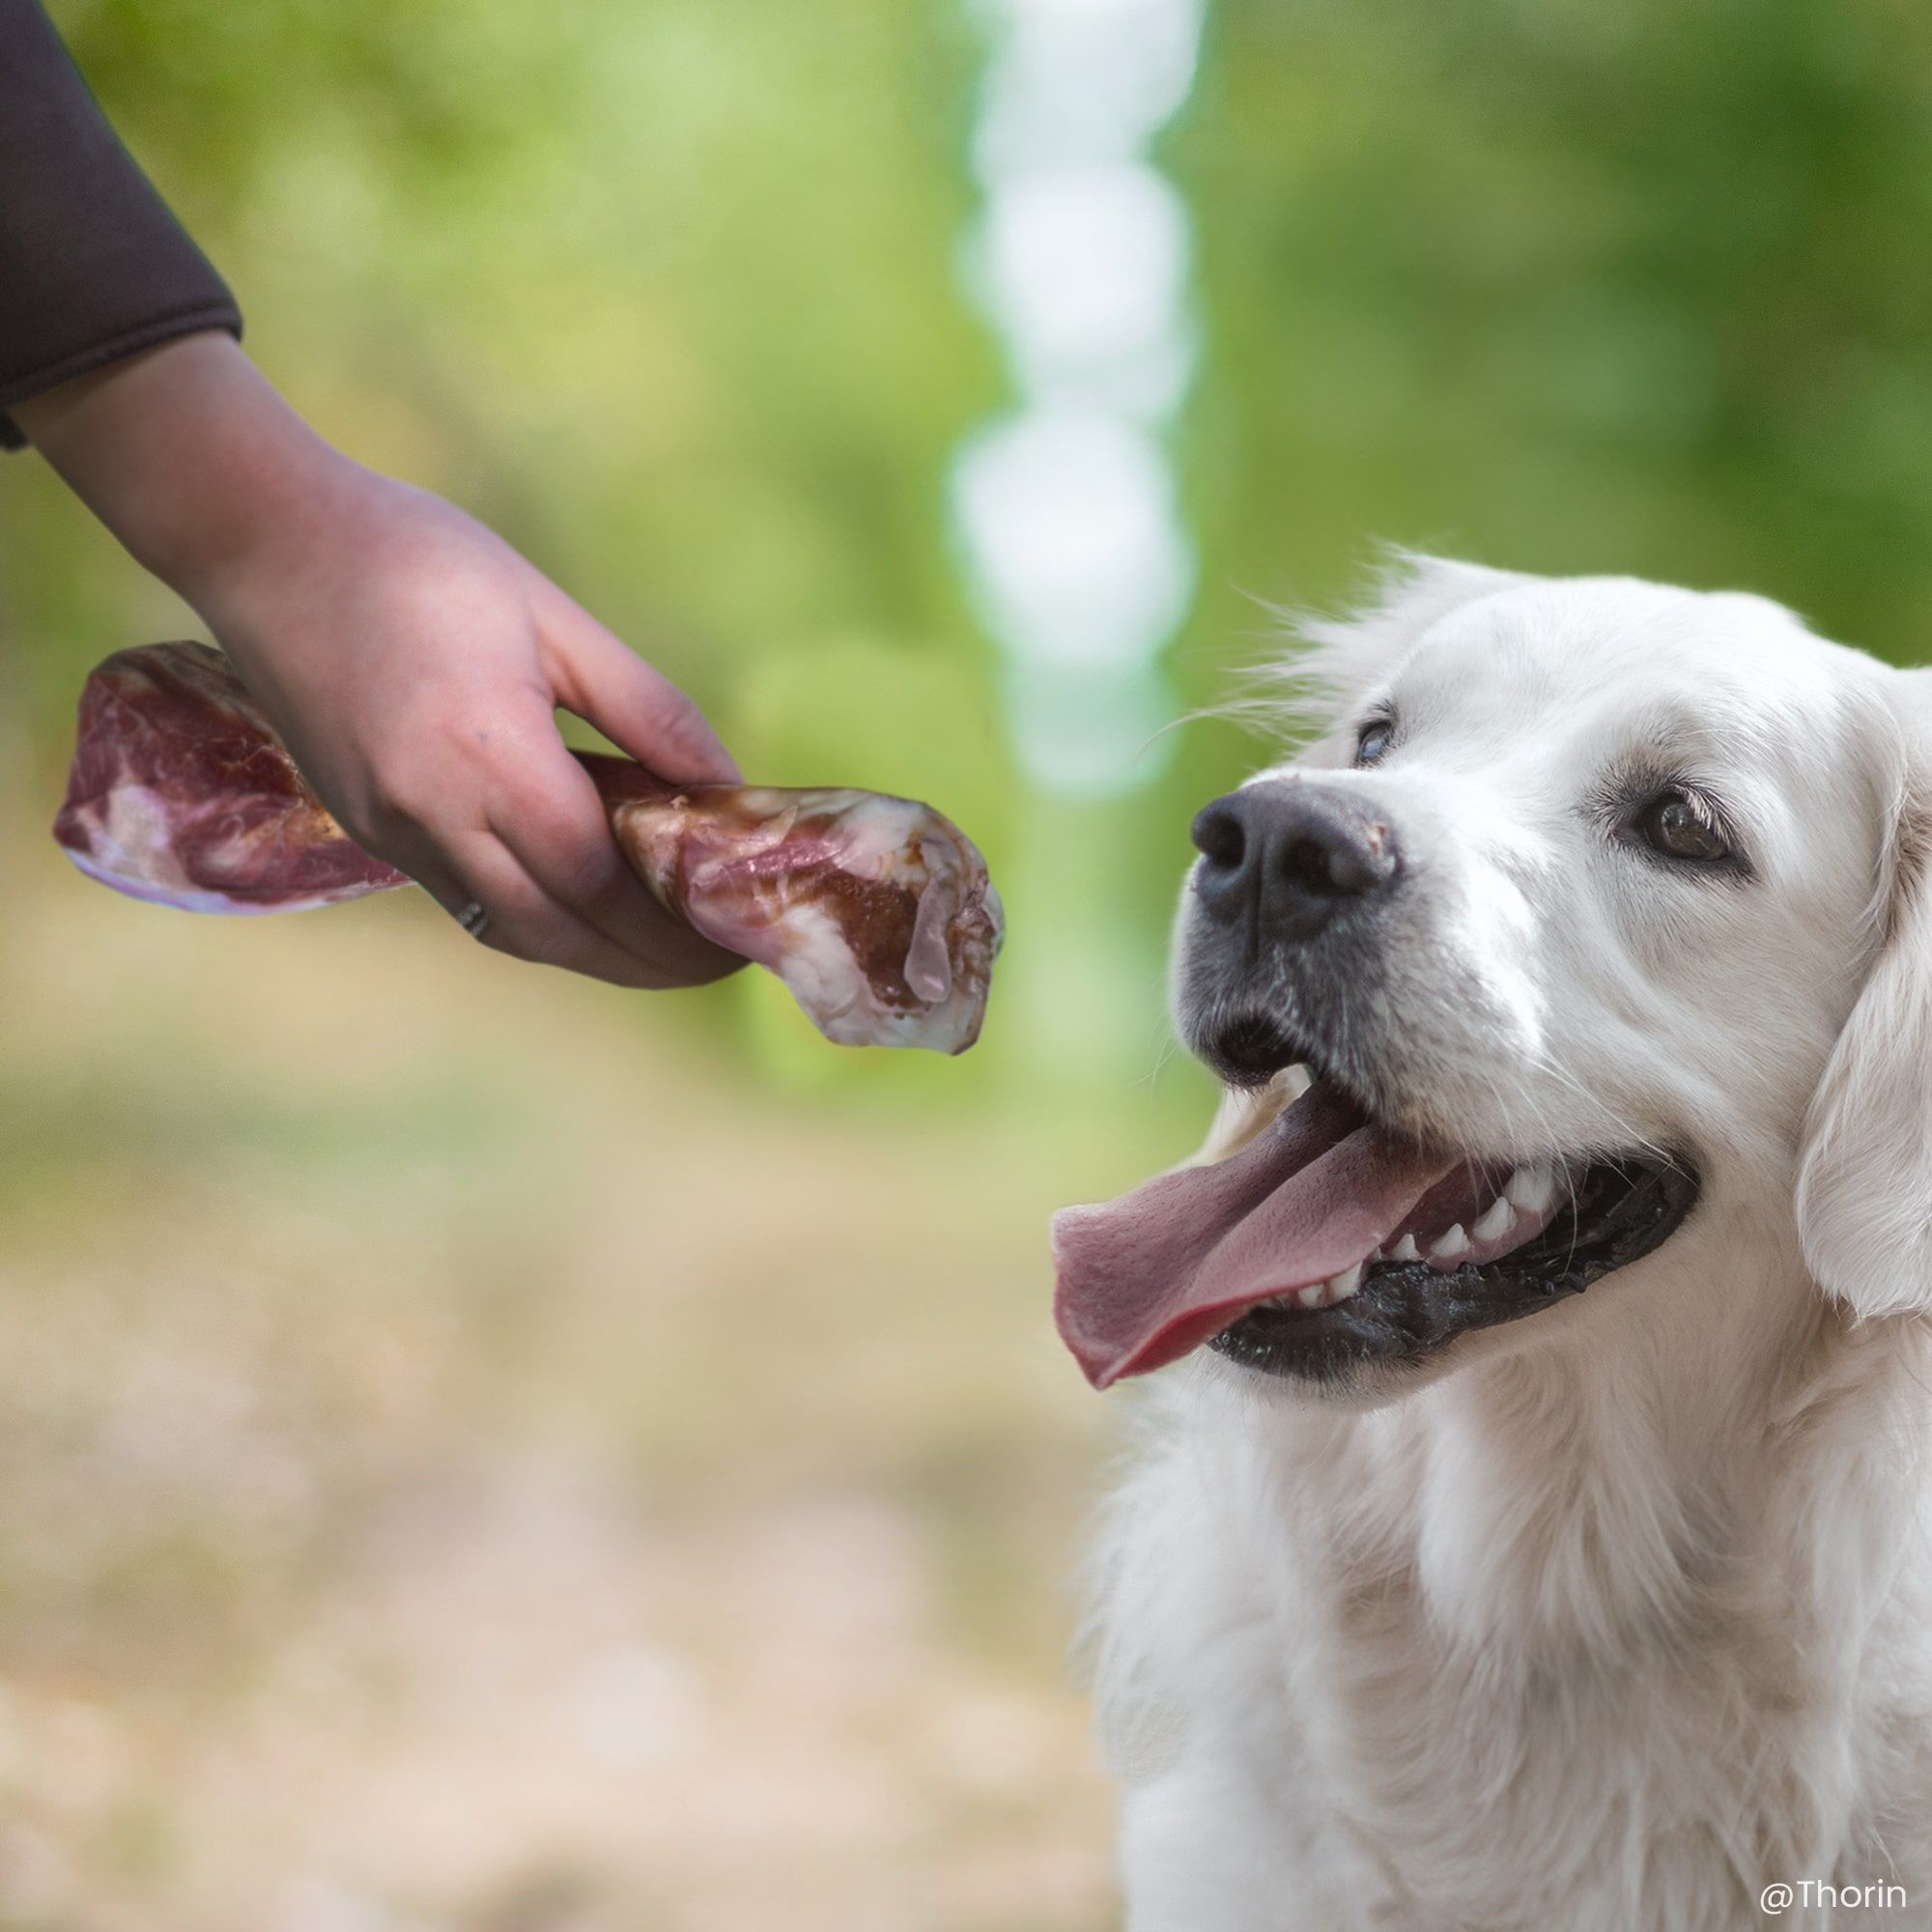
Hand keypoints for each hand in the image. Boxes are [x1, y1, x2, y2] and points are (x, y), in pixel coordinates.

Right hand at [18, 334, 743, 988]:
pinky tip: (584, 912)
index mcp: (484, 750)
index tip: (731, 932)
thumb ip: (643, 708)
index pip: (595, 875)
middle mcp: (429, 810)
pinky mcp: (365, 830)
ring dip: (592, 956)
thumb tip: (724, 783)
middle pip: (556, 927)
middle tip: (716, 961)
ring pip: (508, 929)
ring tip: (665, 954)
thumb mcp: (552, 614)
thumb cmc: (417, 559)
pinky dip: (535, 923)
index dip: (670, 920)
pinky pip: (466, 903)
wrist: (263, 540)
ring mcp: (388, 830)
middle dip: (645, 961)